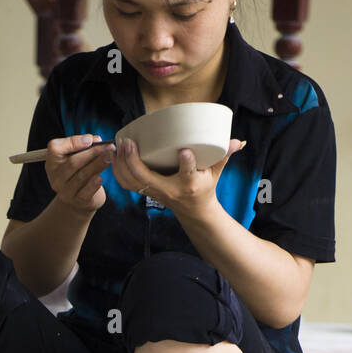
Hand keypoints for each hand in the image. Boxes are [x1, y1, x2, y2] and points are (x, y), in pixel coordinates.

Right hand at [45, 134, 115, 214]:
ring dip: (98, 164)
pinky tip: (101, 177)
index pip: (55, 148)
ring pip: (81, 175)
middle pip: (72, 162)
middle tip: (108, 146)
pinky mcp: (77, 201)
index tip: (90, 139)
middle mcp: (56, 178)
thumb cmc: (80, 172)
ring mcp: (65, 191)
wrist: (80, 198)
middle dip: (92, 152)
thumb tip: (96, 140)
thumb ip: (84, 147)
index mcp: (52, 163)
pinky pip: (86, 192)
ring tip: (110, 157)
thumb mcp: (77, 157)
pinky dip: (94, 184)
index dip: (72, 142)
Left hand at [107, 137, 246, 219]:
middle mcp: (169, 190)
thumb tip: (238, 141)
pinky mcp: (146, 191)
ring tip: (117, 145)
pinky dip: (118, 171)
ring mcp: (155, 192)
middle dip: (134, 161)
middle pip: (146, 178)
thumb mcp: (216, 173)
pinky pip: (126, 184)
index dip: (187, 163)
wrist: (193, 211)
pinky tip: (113, 156)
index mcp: (189, 184)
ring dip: (121, 165)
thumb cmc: (204, 187)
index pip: (188, 174)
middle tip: (129, 142)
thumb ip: (224, 155)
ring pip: (131, 182)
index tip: (184, 151)